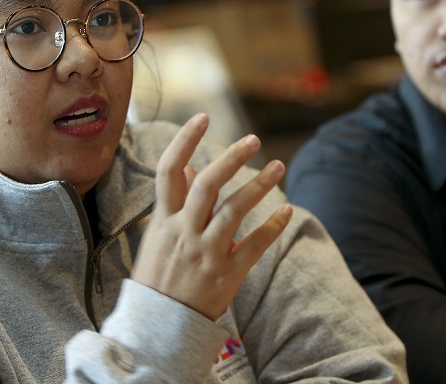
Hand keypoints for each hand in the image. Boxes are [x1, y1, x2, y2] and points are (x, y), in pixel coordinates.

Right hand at [131, 113, 292, 320]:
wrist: (158, 328)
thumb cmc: (157, 277)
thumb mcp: (157, 236)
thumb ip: (175, 201)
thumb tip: (191, 167)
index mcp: (163, 221)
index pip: (169, 171)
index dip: (184, 141)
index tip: (202, 117)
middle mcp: (184, 233)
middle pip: (208, 186)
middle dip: (231, 159)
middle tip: (254, 139)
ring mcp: (206, 254)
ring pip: (234, 211)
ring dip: (258, 186)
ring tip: (279, 166)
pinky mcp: (227, 274)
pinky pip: (254, 246)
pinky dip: (272, 228)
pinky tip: (287, 210)